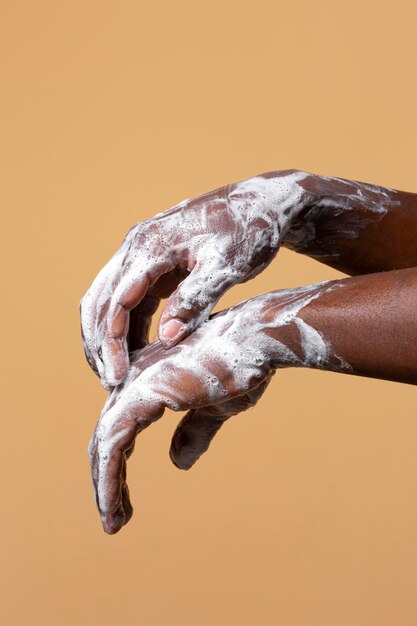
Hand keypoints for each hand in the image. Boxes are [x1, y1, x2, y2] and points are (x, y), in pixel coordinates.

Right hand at [80, 169, 313, 387]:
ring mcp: (143, 255)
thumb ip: (196, 299)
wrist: (262, 205)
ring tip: (116, 376)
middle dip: (100, 344)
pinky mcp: (154, 266)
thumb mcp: (226, 267)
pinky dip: (126, 329)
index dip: (113, 341)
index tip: (118, 377)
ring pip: (108, 302)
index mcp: (151, 245)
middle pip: (101, 301)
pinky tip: (135, 355)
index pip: (117, 299)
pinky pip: (129, 301)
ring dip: (108, 338)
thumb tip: (168, 339)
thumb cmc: (249, 230)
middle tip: (110, 384)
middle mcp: (138, 247)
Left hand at [88, 281, 338, 533]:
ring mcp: (135, 386)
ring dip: (106, 486)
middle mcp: (135, 381)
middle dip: (109, 479)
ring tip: (113, 524)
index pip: (122, 429)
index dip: (119, 465)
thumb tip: (177, 463)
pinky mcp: (141, 396)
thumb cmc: (242, 366)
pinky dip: (109, 480)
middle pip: (108, 438)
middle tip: (115, 518)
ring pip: (105, 445)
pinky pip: (113, 446)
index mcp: (150, 381)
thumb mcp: (216, 409)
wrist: (256, 340)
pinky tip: (114, 508)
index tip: (125, 501)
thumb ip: (194, 431)